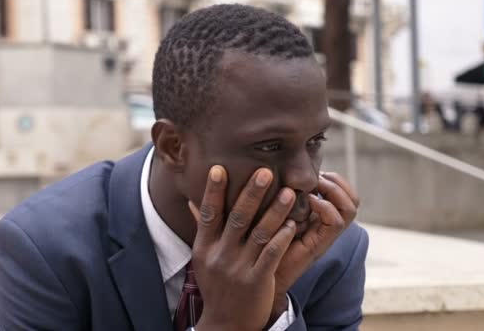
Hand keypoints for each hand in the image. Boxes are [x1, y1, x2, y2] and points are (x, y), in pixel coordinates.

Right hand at [189, 165, 297, 330]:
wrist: (226, 324)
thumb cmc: (216, 285)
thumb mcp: (202, 258)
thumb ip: (201, 228)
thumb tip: (191, 201)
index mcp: (204, 247)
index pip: (208, 214)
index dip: (213, 191)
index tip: (218, 168)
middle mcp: (219, 255)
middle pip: (236, 218)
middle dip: (252, 193)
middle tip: (265, 171)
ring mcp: (238, 269)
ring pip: (259, 234)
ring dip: (275, 211)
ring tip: (289, 193)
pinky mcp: (257, 281)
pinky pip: (272, 255)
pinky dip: (282, 238)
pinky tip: (292, 223)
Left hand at [269, 172, 359, 319]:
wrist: (258, 271)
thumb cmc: (261, 238)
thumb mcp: (274, 210)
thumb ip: (282, 193)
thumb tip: (277, 166)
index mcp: (319, 215)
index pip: (344, 192)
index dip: (334, 178)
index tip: (314, 171)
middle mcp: (326, 225)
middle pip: (352, 199)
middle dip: (337, 181)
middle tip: (316, 176)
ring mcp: (325, 236)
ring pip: (350, 209)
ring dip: (333, 191)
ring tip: (313, 186)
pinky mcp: (318, 245)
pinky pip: (335, 222)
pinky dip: (323, 206)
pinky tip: (306, 201)